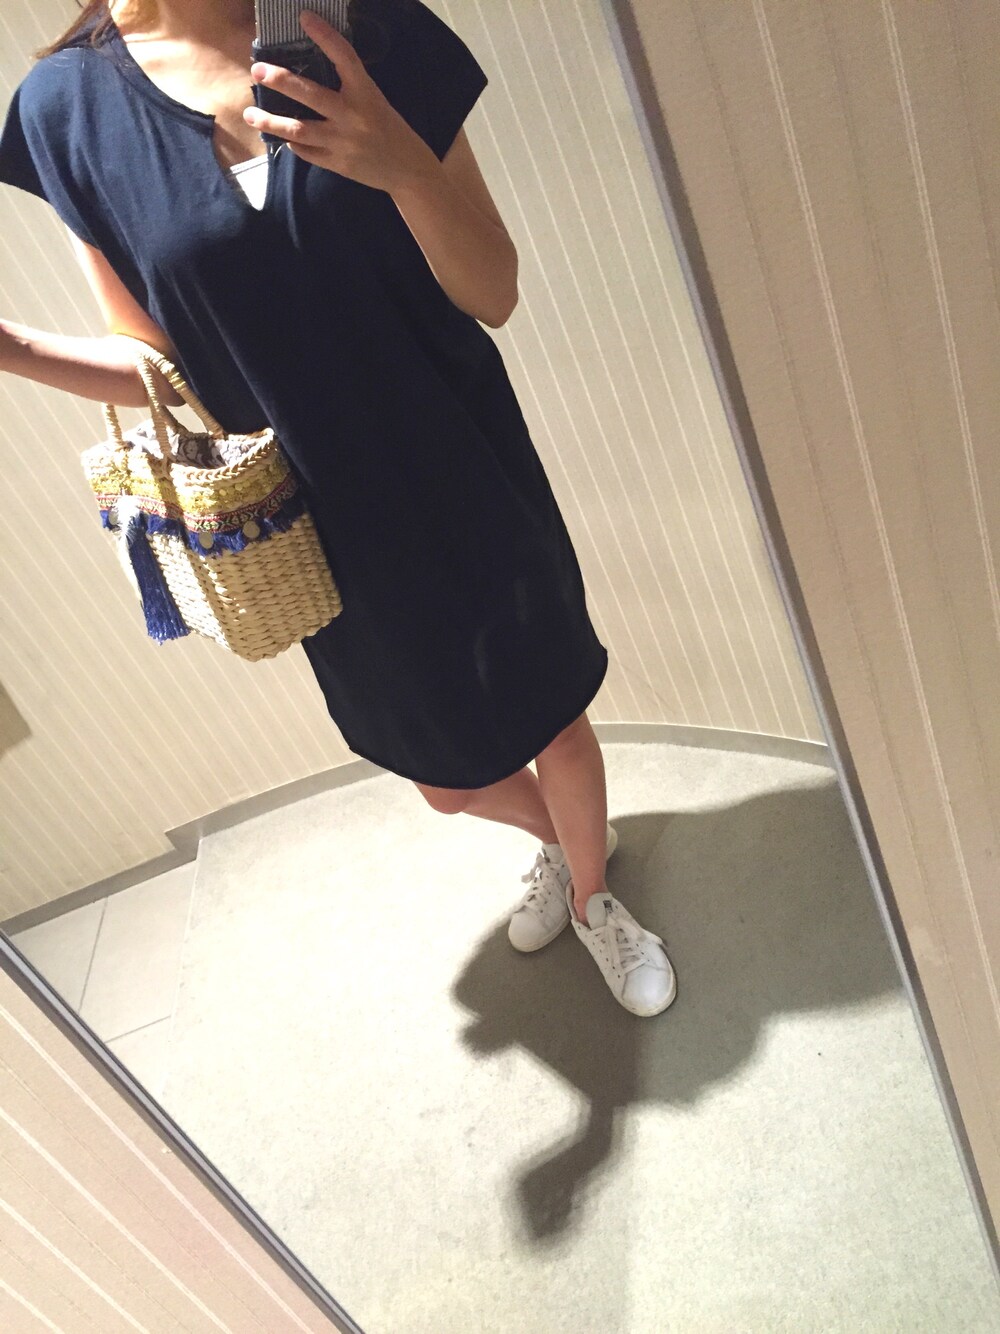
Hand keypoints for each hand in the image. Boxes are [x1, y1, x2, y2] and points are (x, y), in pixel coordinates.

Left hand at [244, 9, 436, 195]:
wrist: (407, 170)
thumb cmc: (389, 129)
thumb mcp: (374, 101)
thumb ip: (348, 88)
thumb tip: (312, 69)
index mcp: (365, 94)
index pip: (344, 57)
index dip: (324, 36)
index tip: (304, 17)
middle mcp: (352, 116)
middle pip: (310, 95)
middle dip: (281, 81)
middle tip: (257, 71)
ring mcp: (342, 141)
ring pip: (298, 129)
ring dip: (271, 122)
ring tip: (251, 114)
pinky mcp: (337, 163)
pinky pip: (306, 152)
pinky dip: (292, 144)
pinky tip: (282, 137)